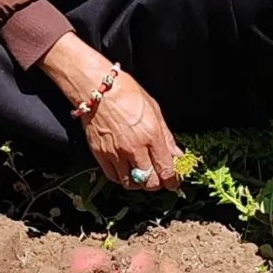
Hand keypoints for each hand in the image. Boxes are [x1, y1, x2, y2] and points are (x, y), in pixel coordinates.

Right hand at [37, 32, 180, 192]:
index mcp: (151, 135)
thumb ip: (166, 137)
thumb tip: (176, 154)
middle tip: (158, 177)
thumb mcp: (154, 110)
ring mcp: (115, 153)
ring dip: (139, 183)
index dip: (172, 181)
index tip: (173, 181)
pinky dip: (122, 178)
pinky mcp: (100, 154)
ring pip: (131, 184)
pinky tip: (126, 169)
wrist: (97, 88)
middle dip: (157, 183)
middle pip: (150, 182)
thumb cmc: (125, 93)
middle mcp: (134, 147)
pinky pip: (113, 177)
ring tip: (141, 174)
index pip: (166, 170)